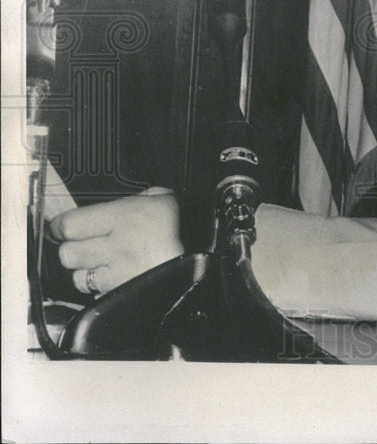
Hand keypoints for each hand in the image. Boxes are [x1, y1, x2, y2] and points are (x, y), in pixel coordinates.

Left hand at [50, 187, 182, 295]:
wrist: (202, 263)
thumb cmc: (184, 229)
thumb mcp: (165, 200)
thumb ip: (140, 197)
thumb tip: (120, 201)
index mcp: (126, 216)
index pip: (70, 224)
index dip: (62, 226)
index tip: (64, 226)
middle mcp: (117, 245)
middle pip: (68, 252)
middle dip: (73, 249)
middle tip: (85, 244)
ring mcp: (117, 272)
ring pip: (77, 275)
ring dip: (84, 270)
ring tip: (102, 263)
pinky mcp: (120, 292)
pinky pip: (95, 291)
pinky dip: (99, 287)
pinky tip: (113, 277)